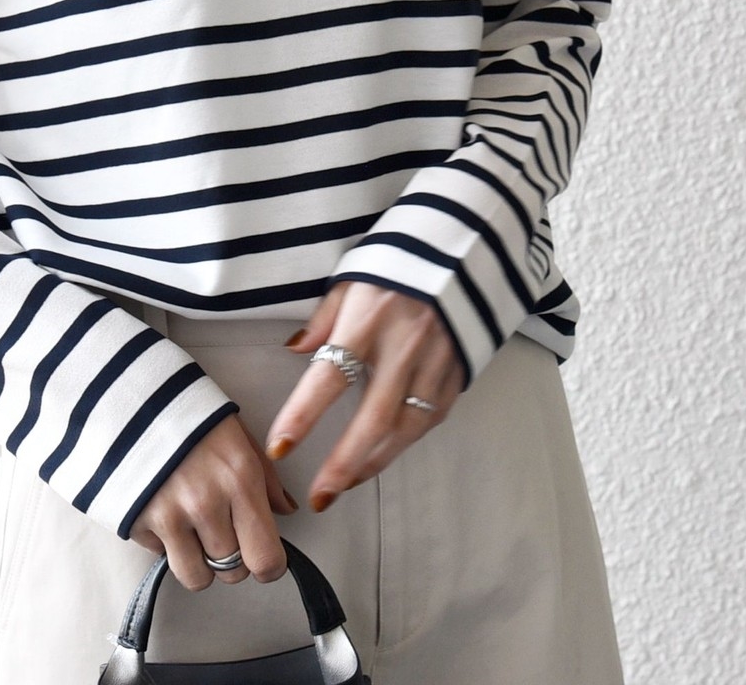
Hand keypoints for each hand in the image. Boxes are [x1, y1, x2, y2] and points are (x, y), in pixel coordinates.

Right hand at [128, 414, 298, 590]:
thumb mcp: (239, 436)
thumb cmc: (191, 415)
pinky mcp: (136, 521)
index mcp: (240, 479)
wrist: (133, 398)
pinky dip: (165, 542)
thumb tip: (285, 510)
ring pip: (196, 577)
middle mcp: (205, 503)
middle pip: (232, 572)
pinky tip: (165, 508)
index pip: (266, 559)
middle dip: (232, 558)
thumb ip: (267, 478)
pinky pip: (161, 556)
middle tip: (223, 530)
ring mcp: (168, 515)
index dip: (267, 565)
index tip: (262, 555)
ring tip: (194, 529)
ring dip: (198, 561)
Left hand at [264, 280, 464, 510]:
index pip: (330, 377)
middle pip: (373, 418)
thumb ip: (325, 318)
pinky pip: (431, 418)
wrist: (465, 249)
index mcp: (369, 320)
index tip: (279, 447)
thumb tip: (296, 350)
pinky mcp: (458, 372)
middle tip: (319, 497)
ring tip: (346, 484)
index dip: (303, 416)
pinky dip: (406, 440)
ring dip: (374, 462)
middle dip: (344, 464)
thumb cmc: (397, 261)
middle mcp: (404, 346)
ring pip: (405, 429)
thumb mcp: (353, 277)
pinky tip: (385, 452)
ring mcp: (436, 363)